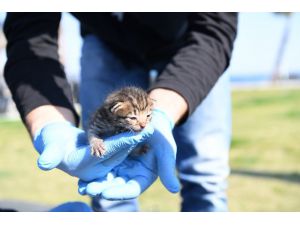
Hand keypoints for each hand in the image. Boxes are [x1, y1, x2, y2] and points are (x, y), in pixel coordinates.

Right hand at [33, 121, 153, 181]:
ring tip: (150, 127)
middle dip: (135, 140)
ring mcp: (102, 163)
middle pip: (120, 151)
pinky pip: (121, 148)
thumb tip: (44, 163)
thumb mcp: (49, 148)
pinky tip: (142, 130)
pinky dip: (131, 139)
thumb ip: (49, 155)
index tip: (138, 132)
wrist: (56, 144)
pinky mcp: (106, 158)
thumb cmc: (51, 142)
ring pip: (123, 150)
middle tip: (150, 128)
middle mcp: (96, 168)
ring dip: (136, 139)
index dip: (123, 142)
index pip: (107, 152)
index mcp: (84, 166)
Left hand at [79, 108, 179, 198]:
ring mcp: (119, 166)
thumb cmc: (161, 135)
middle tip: (88, 189)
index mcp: (143, 177)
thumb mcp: (166, 151)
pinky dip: (91, 171)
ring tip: (81, 186)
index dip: (118, 193)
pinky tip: (80, 174)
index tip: (105, 193)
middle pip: (115, 187)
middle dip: (102, 189)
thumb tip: (174, 190)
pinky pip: (100, 165)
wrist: (150, 119)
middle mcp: (130, 175)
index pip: (131, 189)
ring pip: (105, 179)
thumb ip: (167, 169)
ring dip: (93, 183)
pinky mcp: (111, 157)